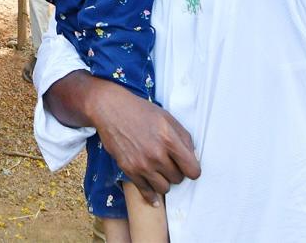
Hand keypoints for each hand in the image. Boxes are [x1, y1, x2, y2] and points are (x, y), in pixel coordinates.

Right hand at [46, 73, 200, 205]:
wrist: (111, 110)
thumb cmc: (140, 111)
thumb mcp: (167, 117)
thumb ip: (183, 137)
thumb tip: (193, 156)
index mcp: (169, 139)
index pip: (192, 169)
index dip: (192, 169)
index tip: (189, 166)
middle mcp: (157, 154)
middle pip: (178, 179)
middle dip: (177, 172)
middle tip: (170, 163)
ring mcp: (142, 164)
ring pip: (165, 188)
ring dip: (165, 181)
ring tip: (161, 171)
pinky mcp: (130, 170)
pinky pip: (146, 192)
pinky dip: (152, 195)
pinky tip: (154, 195)